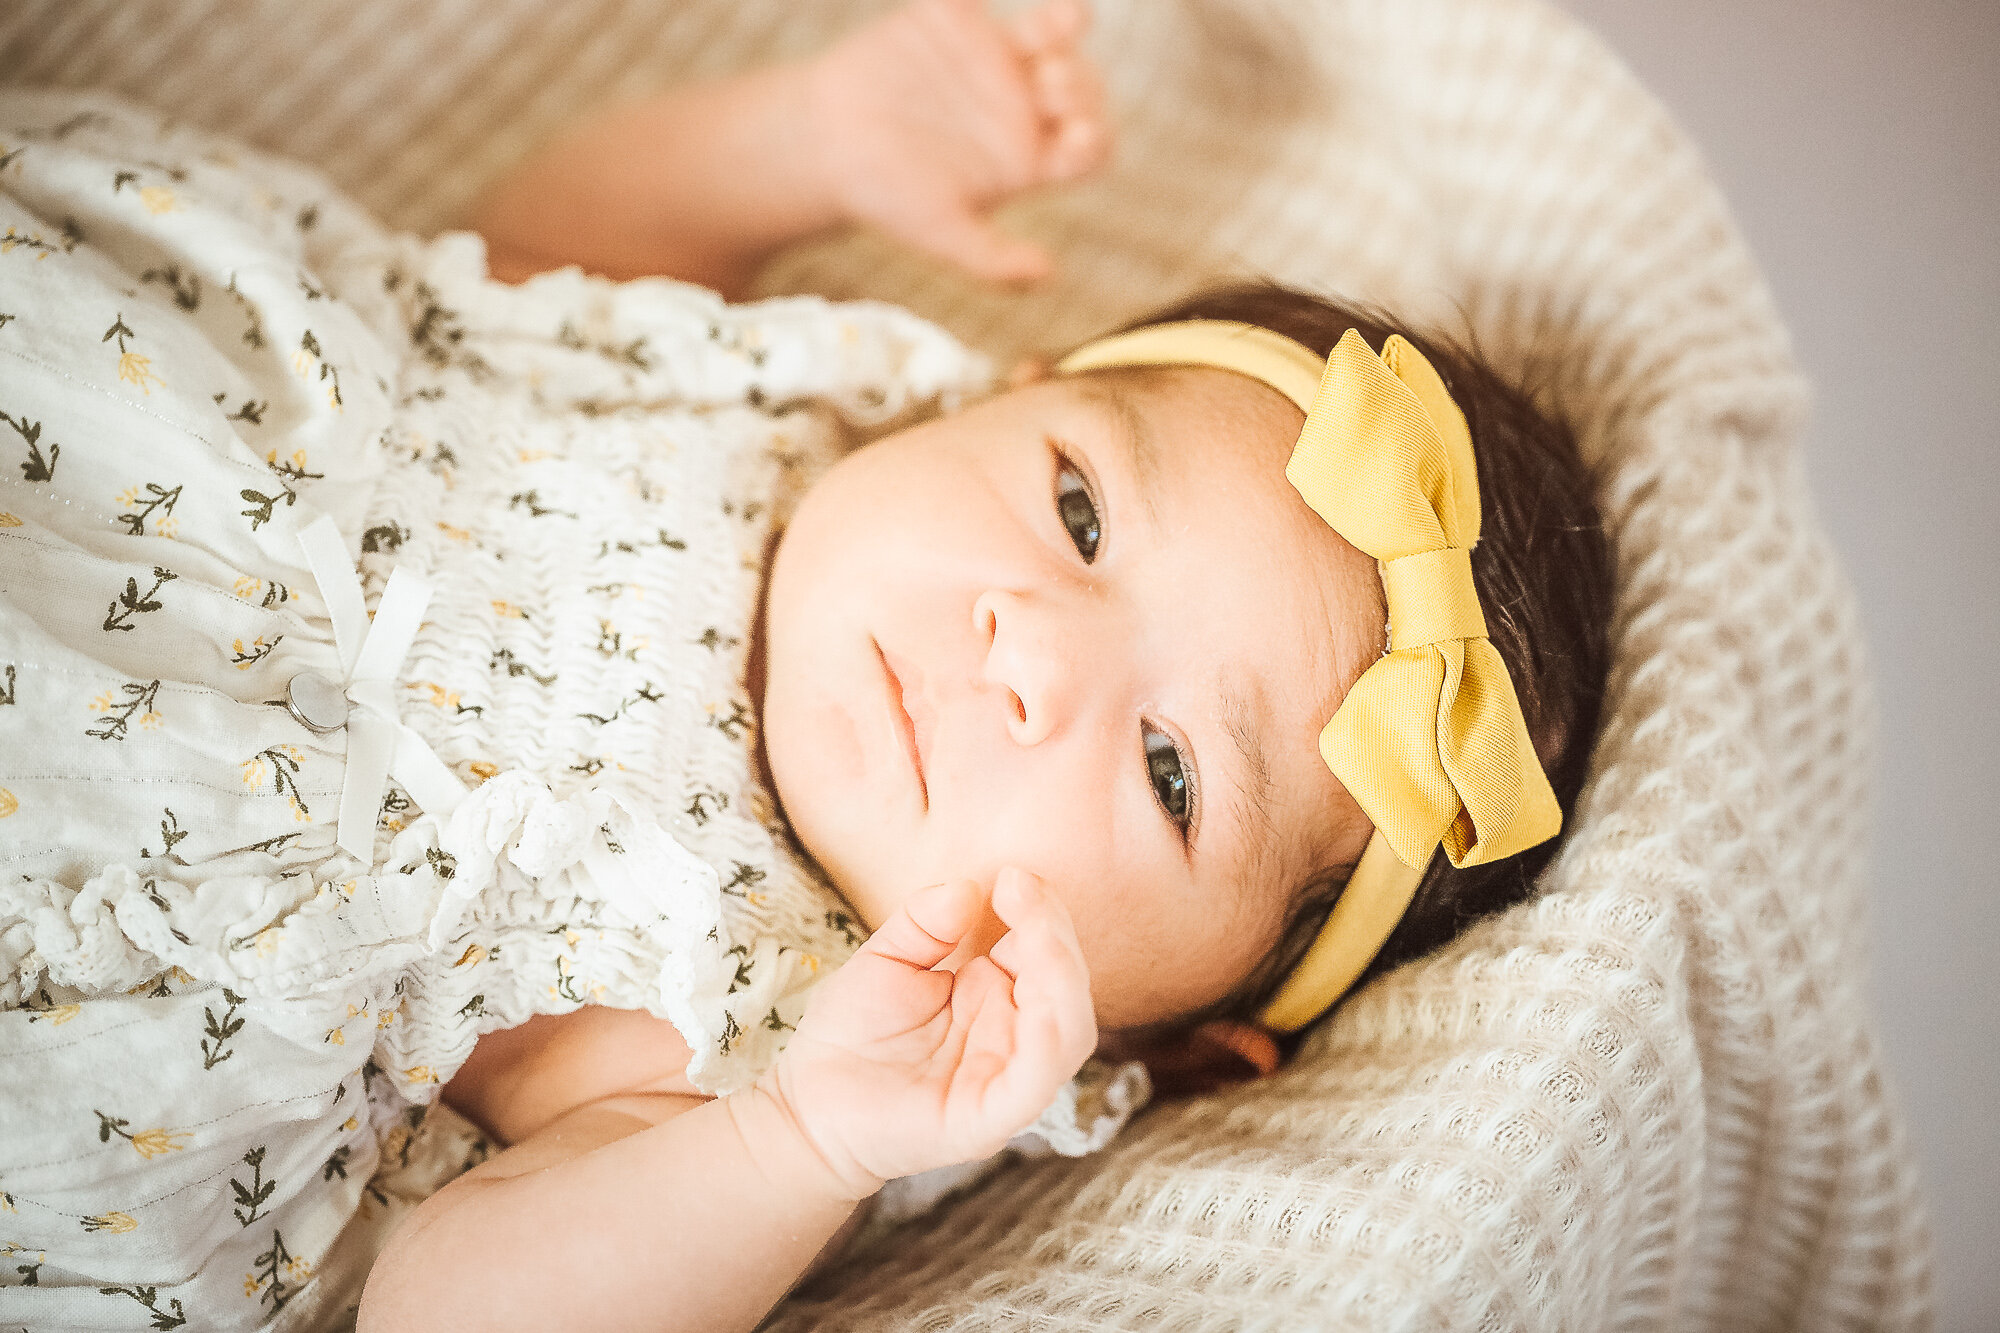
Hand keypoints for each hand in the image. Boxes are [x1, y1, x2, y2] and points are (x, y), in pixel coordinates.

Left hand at [758, 870, 1096, 1197]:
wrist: (805, 1107)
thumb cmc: (849, 1036)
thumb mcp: (885, 959)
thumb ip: (923, 924)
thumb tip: (967, 887)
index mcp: (995, 997)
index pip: (1042, 951)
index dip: (1040, 911)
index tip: (1011, 877)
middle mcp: (1010, 1038)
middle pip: (1064, 986)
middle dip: (1054, 932)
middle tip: (1020, 888)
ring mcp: (1004, 1081)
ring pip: (1067, 1033)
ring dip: (1061, 977)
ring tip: (1034, 932)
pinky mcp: (988, 1120)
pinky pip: (1036, 1082)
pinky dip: (1047, 1041)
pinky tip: (1030, 997)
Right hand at [804, 0, 1111, 283]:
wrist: (825, 146)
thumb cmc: (886, 197)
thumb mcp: (939, 231)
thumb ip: (990, 258)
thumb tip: (1047, 276)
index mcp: (1031, 156)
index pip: (1086, 146)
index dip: (1093, 138)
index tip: (1080, 135)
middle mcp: (1025, 105)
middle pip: (1077, 87)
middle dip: (1077, 83)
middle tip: (1052, 82)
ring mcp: (996, 57)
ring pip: (1048, 32)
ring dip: (1062, 24)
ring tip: (1059, 25)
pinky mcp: (960, 20)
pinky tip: (972, 1)